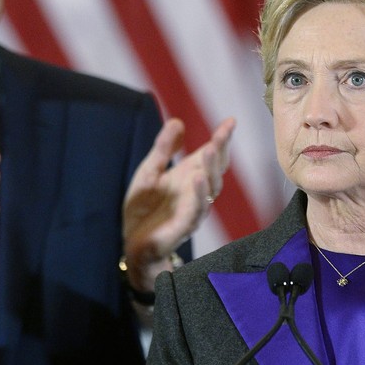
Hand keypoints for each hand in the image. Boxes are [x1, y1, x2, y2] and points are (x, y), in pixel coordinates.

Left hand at [122, 117, 235, 291]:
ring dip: (211, 168)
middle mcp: (197, 191)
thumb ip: (163, 149)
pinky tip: (198, 178)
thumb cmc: (144, 208)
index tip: (231, 121)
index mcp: (189, 175)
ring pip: (211, 188)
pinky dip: (200, 194)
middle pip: (216, 168)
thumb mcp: (149, 171)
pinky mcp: (184, 226)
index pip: (211, 154)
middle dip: (220, 150)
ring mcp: (193, 208)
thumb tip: (177, 121)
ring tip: (210, 149)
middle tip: (222, 133)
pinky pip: (196, 209)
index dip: (222, 138)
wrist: (133, 243)